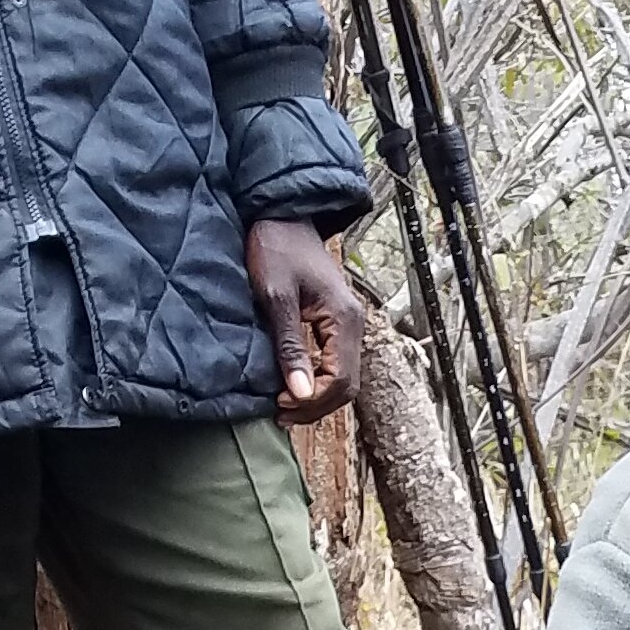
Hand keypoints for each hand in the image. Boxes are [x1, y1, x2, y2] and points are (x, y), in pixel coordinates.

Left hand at [245, 218, 365, 419]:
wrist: (282, 215)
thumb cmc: (275, 247)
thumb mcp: (276, 296)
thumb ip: (290, 346)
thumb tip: (300, 393)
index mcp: (344, 318)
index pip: (341, 379)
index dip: (313, 400)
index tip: (281, 402)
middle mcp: (354, 325)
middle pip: (348, 386)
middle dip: (316, 406)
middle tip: (281, 414)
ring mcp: (349, 325)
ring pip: (344, 379)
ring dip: (317, 398)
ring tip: (285, 406)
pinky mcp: (338, 324)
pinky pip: (336, 365)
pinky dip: (318, 383)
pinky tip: (294, 387)